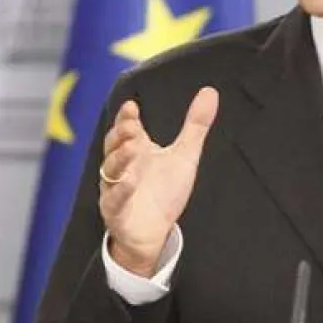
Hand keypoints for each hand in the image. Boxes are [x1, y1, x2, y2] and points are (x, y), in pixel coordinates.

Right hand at [98, 87, 218, 275]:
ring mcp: (116, 188)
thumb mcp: (185, 155)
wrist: (154, 231)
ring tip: (132, 147)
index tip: (132, 106)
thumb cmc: (164, 190)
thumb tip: (211, 91)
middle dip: (121, 135)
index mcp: (136, 149)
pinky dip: (121, 191)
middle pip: (114, 146)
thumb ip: (195, 125)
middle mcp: (122, 166)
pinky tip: (130, 181)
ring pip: (111, 171)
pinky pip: (114, 200)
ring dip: (120, 158)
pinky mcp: (116, 212)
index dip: (126, 117)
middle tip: (132, 125)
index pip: (126, 128)